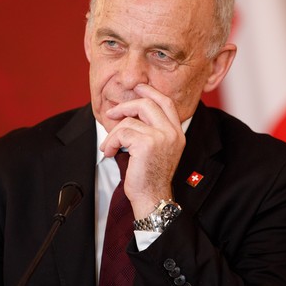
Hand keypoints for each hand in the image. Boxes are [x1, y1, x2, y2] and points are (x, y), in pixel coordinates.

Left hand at [100, 84, 185, 217]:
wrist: (152, 197)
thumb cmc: (150, 176)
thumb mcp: (157, 149)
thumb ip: (152, 130)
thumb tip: (132, 112)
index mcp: (177, 133)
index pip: (166, 102)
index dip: (151, 92)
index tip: (139, 88)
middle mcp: (172, 133)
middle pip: (147, 104)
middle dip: (125, 106)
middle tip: (111, 112)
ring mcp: (161, 137)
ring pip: (129, 121)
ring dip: (113, 134)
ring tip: (109, 146)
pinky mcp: (146, 144)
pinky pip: (122, 133)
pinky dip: (111, 142)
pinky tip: (109, 152)